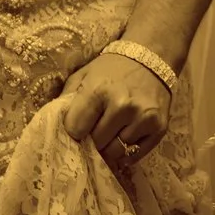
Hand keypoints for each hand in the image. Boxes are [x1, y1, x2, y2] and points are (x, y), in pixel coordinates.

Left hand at [57, 51, 172, 173]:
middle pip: (97, 143)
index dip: (74, 130)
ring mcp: (143, 118)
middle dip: (92, 140)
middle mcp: (122, 106)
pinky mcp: (159, 128)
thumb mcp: (83, 75)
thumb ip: (66, 99)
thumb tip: (55, 125)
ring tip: (109, 133)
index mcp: (98, 91)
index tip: (77, 127)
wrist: (149, 58)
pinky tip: (123, 138)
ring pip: (116, 152)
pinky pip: (135, 155)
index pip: (75, 129)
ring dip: (109, 147)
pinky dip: (126, 152)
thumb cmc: (110, 68)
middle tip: (93, 131)